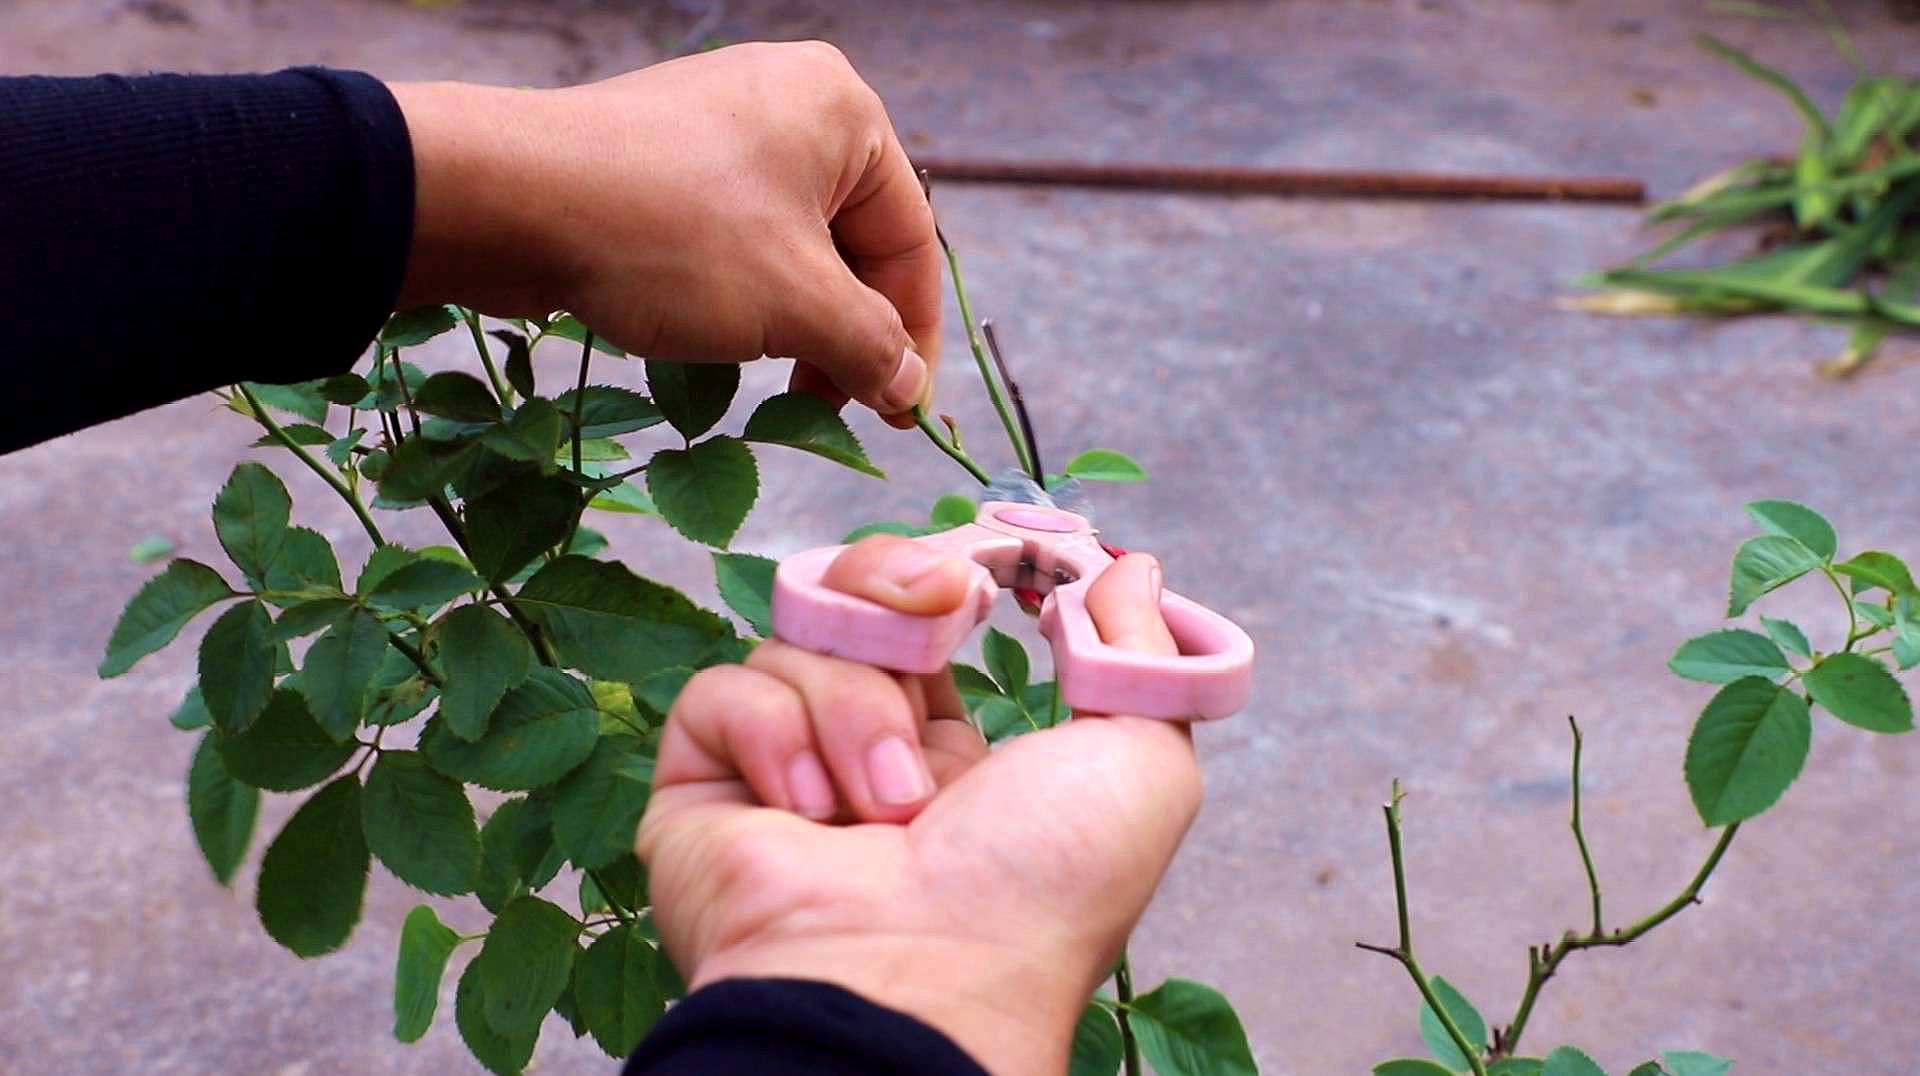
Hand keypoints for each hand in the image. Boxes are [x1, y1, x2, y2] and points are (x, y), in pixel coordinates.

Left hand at [388, 42, 939, 425]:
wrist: (506, 201)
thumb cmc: (669, 238)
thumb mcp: (795, 305)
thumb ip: (870, 347)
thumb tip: (908, 387)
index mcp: (841, 112)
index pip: (911, 240)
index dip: (915, 338)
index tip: (903, 414)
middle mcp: (787, 102)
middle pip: (851, 242)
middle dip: (848, 333)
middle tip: (835, 409)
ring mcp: (717, 126)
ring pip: (789, 246)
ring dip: (794, 324)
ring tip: (775, 385)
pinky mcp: (660, 159)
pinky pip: (729, 236)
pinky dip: (740, 296)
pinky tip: (716, 343)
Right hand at [636, 536, 1201, 1073]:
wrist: (925, 980)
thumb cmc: (1042, 892)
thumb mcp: (1140, 763)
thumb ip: (1137, 655)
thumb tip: (1127, 571)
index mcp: (949, 753)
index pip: (923, 616)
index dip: (946, 576)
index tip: (984, 571)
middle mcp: (857, 755)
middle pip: (850, 600)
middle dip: (895, 587)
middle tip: (936, 611)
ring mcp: (776, 772)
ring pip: (795, 642)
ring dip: (857, 706)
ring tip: (888, 806)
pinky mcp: (700, 789)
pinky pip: (722, 693)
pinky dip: (776, 736)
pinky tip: (812, 812)